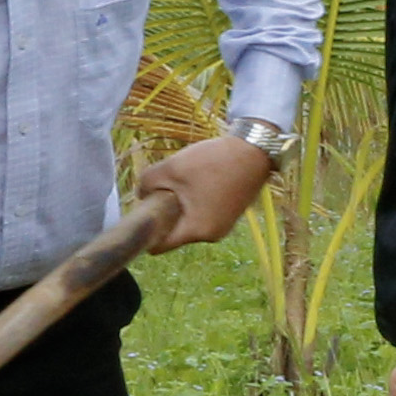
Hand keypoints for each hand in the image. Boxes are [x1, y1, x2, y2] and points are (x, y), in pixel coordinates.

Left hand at [136, 131, 276, 249]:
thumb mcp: (170, 168)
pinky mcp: (230, 214)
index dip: (146, 233)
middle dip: (165, 214)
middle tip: (163, 188)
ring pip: (189, 221)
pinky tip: (198, 180)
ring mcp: (224, 225)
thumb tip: (141, 195)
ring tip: (183, 180)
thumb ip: (147, 184)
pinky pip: (203, 213)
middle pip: (175, 232)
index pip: (161, 246)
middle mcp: (213, 235)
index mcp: (198, 230)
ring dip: (181, 205)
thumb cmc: (212, 161)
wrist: (255, 149)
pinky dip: (195, 201)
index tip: (140, 214)